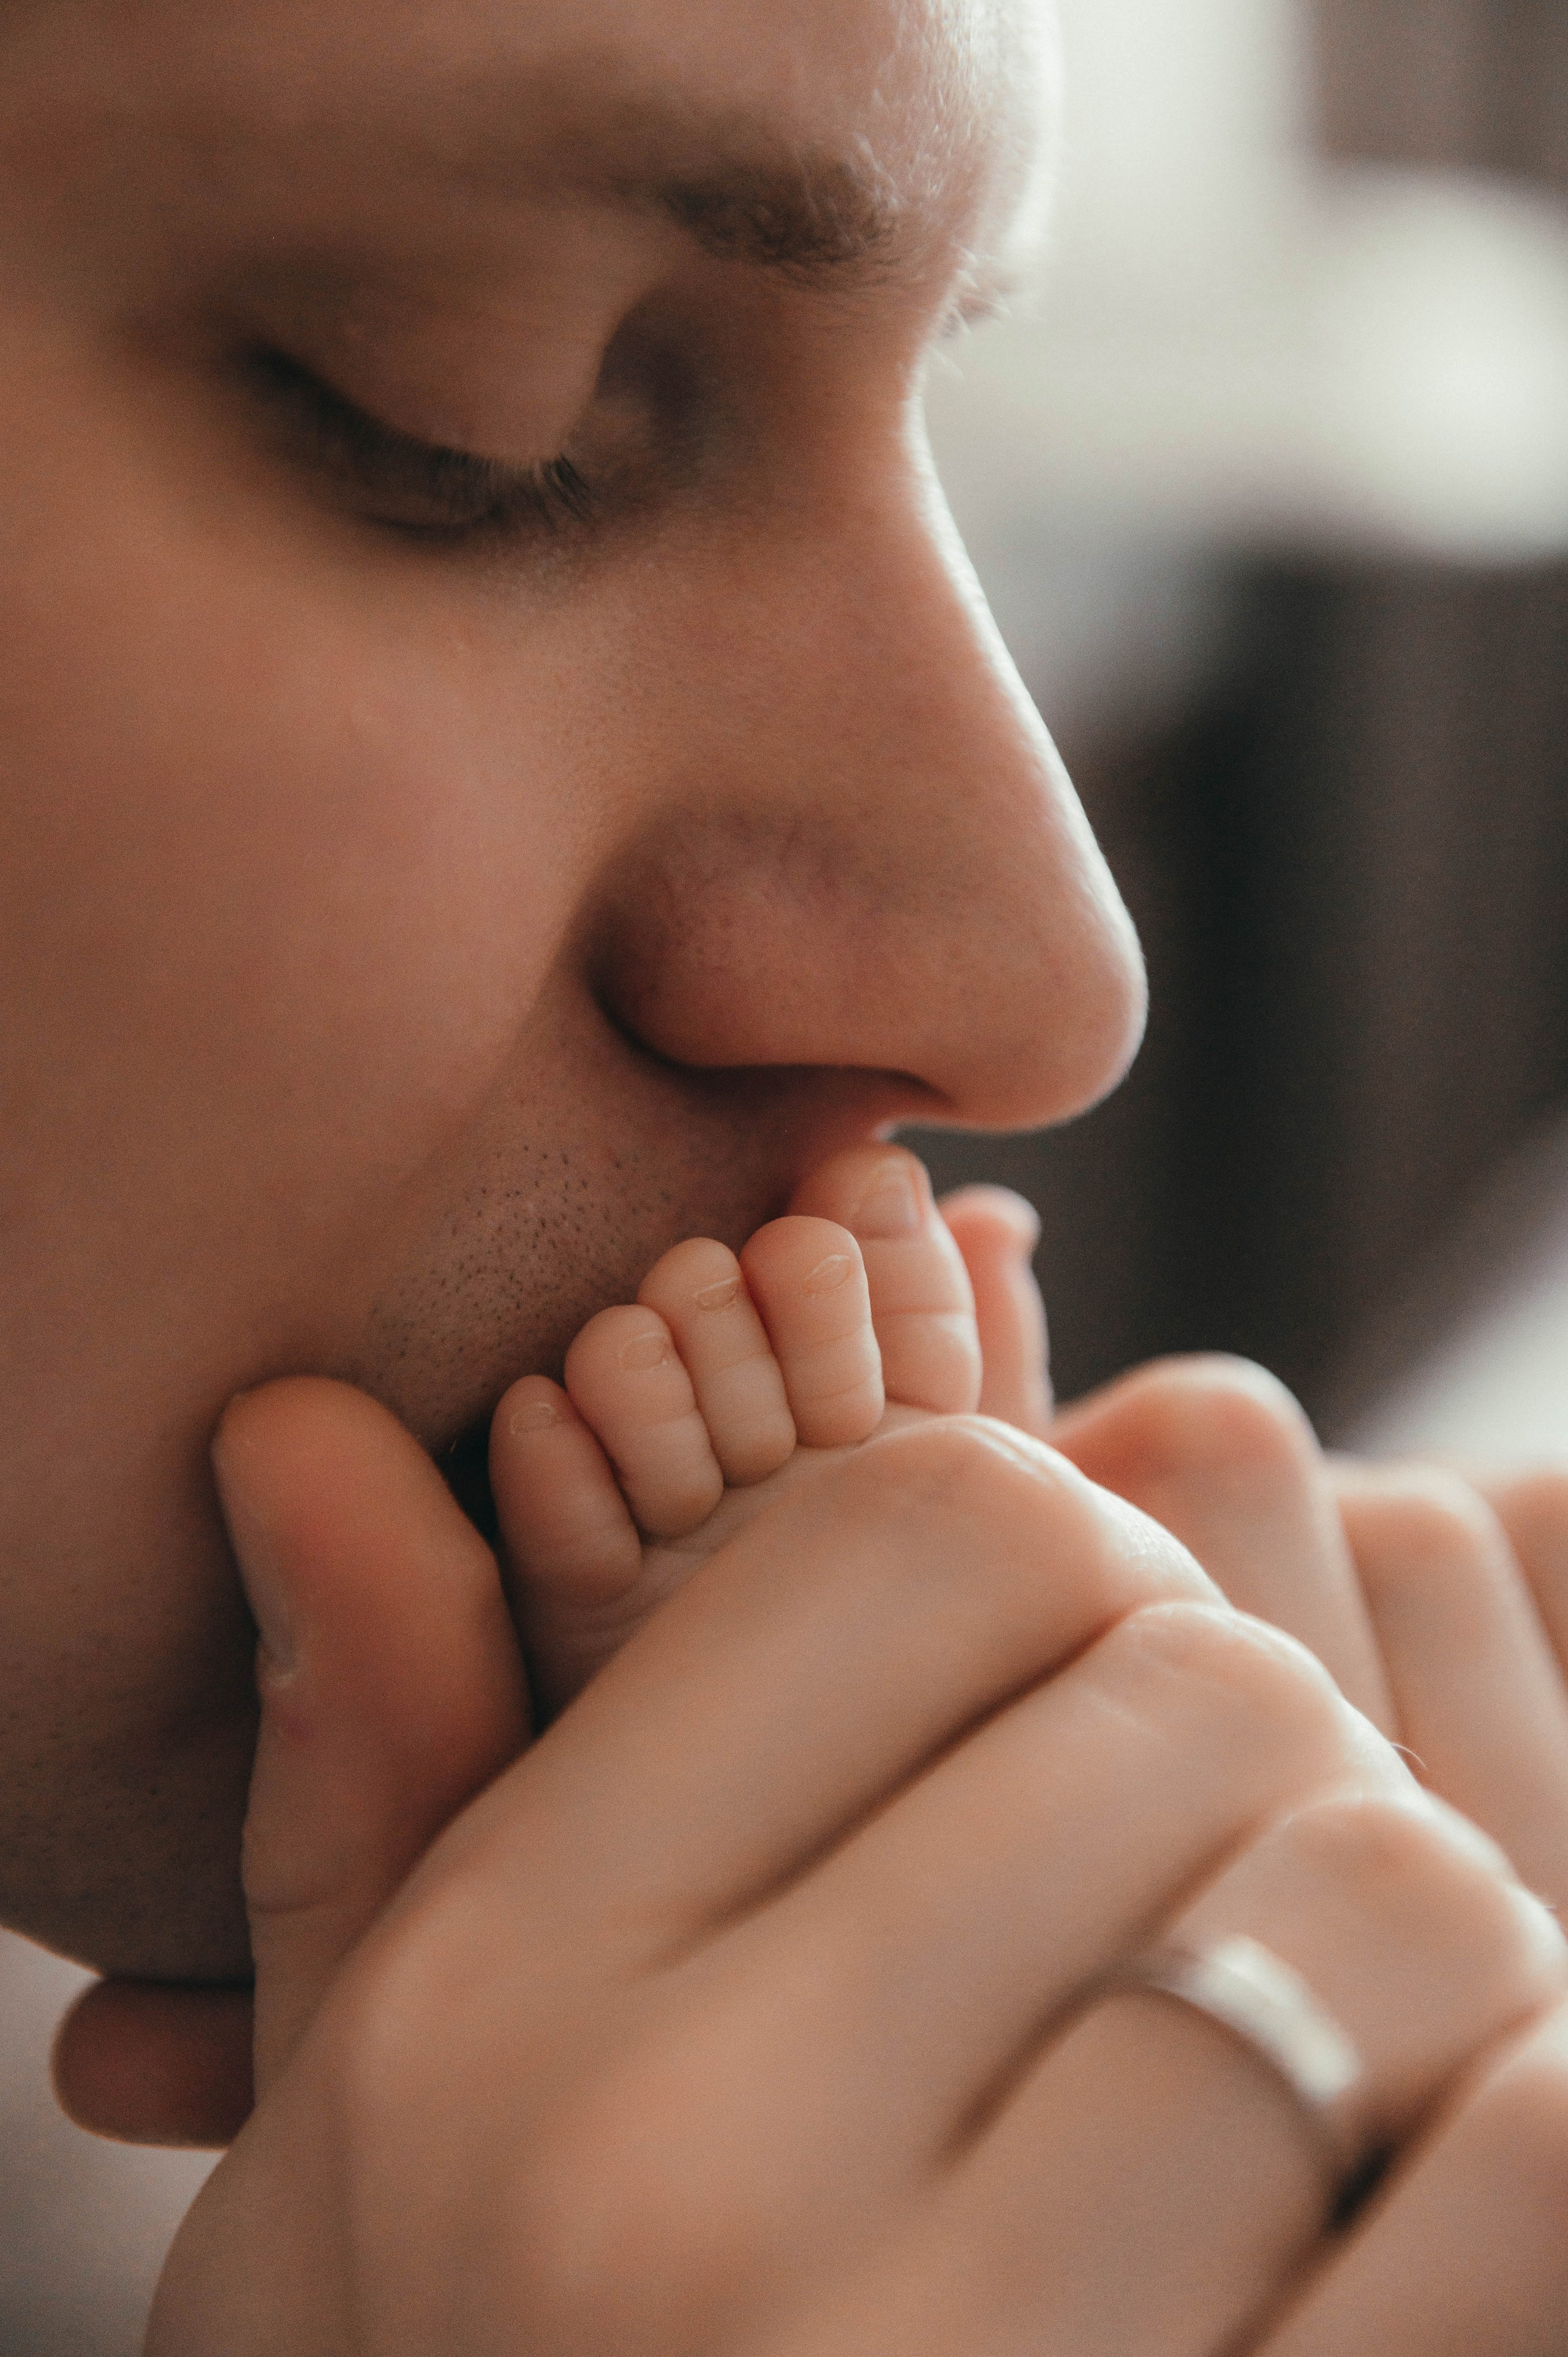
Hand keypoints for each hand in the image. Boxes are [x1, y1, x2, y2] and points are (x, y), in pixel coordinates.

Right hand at [125, 1381, 1564, 2354]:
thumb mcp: (356, 2144)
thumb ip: (371, 1782)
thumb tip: (301, 1428)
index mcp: (510, 2003)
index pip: (944, 1526)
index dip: (1072, 1571)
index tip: (1070, 1707)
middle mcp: (699, 2183)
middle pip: (1200, 1685)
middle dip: (1254, 1765)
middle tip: (1190, 1940)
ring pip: (1403, 1898)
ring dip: (1423, 1965)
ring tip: (1297, 2108)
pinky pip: (1549, 2144)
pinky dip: (1530, 2116)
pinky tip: (1413, 2206)